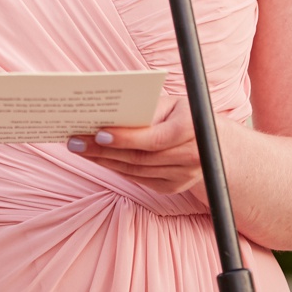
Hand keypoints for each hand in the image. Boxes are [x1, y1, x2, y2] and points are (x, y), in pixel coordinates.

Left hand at [66, 96, 204, 194]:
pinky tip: (97, 159)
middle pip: (138, 158)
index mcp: (191, 130)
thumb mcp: (172, 105)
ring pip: (135, 171)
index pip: (153, 139)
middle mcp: (190, 157)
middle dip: (103, 150)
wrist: (217, 144)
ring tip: (80, 149)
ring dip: (103, 161)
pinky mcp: (173, 187)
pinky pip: (138, 179)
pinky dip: (115, 169)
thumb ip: (146, 109)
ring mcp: (182, 176)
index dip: (125, 138)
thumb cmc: (186, 116)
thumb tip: (107, 112)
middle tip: (75, 141)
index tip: (98, 133)